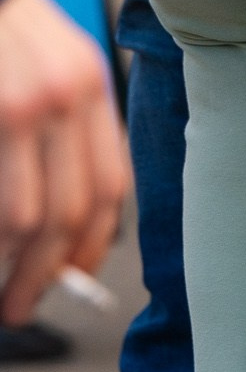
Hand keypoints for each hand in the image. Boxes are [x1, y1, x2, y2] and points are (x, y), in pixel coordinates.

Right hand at [0, 0, 128, 323]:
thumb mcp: (45, 63)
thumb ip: (58, 130)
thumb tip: (53, 225)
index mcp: (88, 86)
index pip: (108, 186)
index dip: (91, 244)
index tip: (72, 278)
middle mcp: (64, 96)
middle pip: (70, 211)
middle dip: (45, 273)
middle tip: (20, 308)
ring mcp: (22, 105)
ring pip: (25, 217)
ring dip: (11, 266)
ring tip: (0, 293)